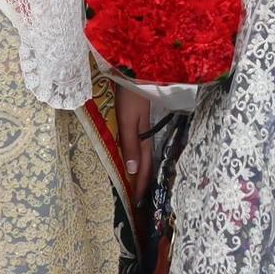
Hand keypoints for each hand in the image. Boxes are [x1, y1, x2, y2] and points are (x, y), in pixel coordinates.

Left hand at [115, 86, 153, 203]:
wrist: (136, 70)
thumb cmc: (130, 94)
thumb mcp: (128, 120)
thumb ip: (130, 143)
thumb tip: (134, 171)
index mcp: (144, 137)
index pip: (144, 167)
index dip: (142, 185)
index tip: (139, 203)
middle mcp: (147, 134)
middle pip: (147, 163)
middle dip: (144, 182)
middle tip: (140, 200)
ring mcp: (145, 127)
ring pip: (146, 155)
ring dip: (143, 171)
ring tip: (140, 185)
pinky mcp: (140, 120)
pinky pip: (142, 145)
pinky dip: (141, 157)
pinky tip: (138, 159)